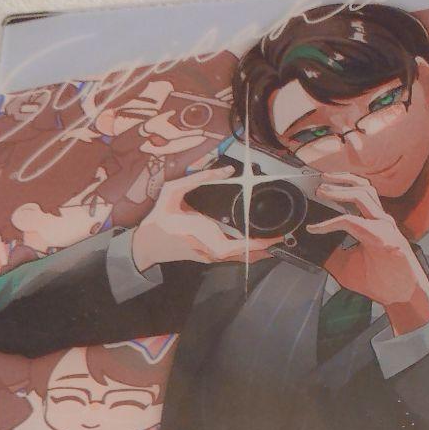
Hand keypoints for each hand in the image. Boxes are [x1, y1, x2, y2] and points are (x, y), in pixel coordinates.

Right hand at [131, 166, 281, 271]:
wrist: (146, 244)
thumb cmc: (160, 217)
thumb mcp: (173, 191)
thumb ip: (198, 179)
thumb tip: (226, 169)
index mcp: (205, 235)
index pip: (239, 245)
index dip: (259, 244)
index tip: (274, 240)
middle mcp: (211, 251)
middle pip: (245, 256)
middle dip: (264, 249)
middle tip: (282, 240)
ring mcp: (210, 257)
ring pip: (239, 259)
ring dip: (257, 253)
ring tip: (274, 243)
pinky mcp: (208, 258)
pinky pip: (232, 258)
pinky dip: (246, 253)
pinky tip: (256, 247)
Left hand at [306, 173, 428, 336]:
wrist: (402, 297)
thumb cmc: (382, 281)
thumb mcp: (346, 266)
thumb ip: (331, 254)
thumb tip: (309, 249)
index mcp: (375, 224)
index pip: (360, 196)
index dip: (339, 191)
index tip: (318, 193)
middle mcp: (381, 221)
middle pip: (363, 188)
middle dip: (340, 180)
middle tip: (320, 181)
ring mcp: (384, 228)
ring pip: (363, 195)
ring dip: (339, 191)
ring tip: (323, 190)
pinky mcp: (384, 238)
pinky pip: (354, 223)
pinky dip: (333, 222)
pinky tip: (318, 227)